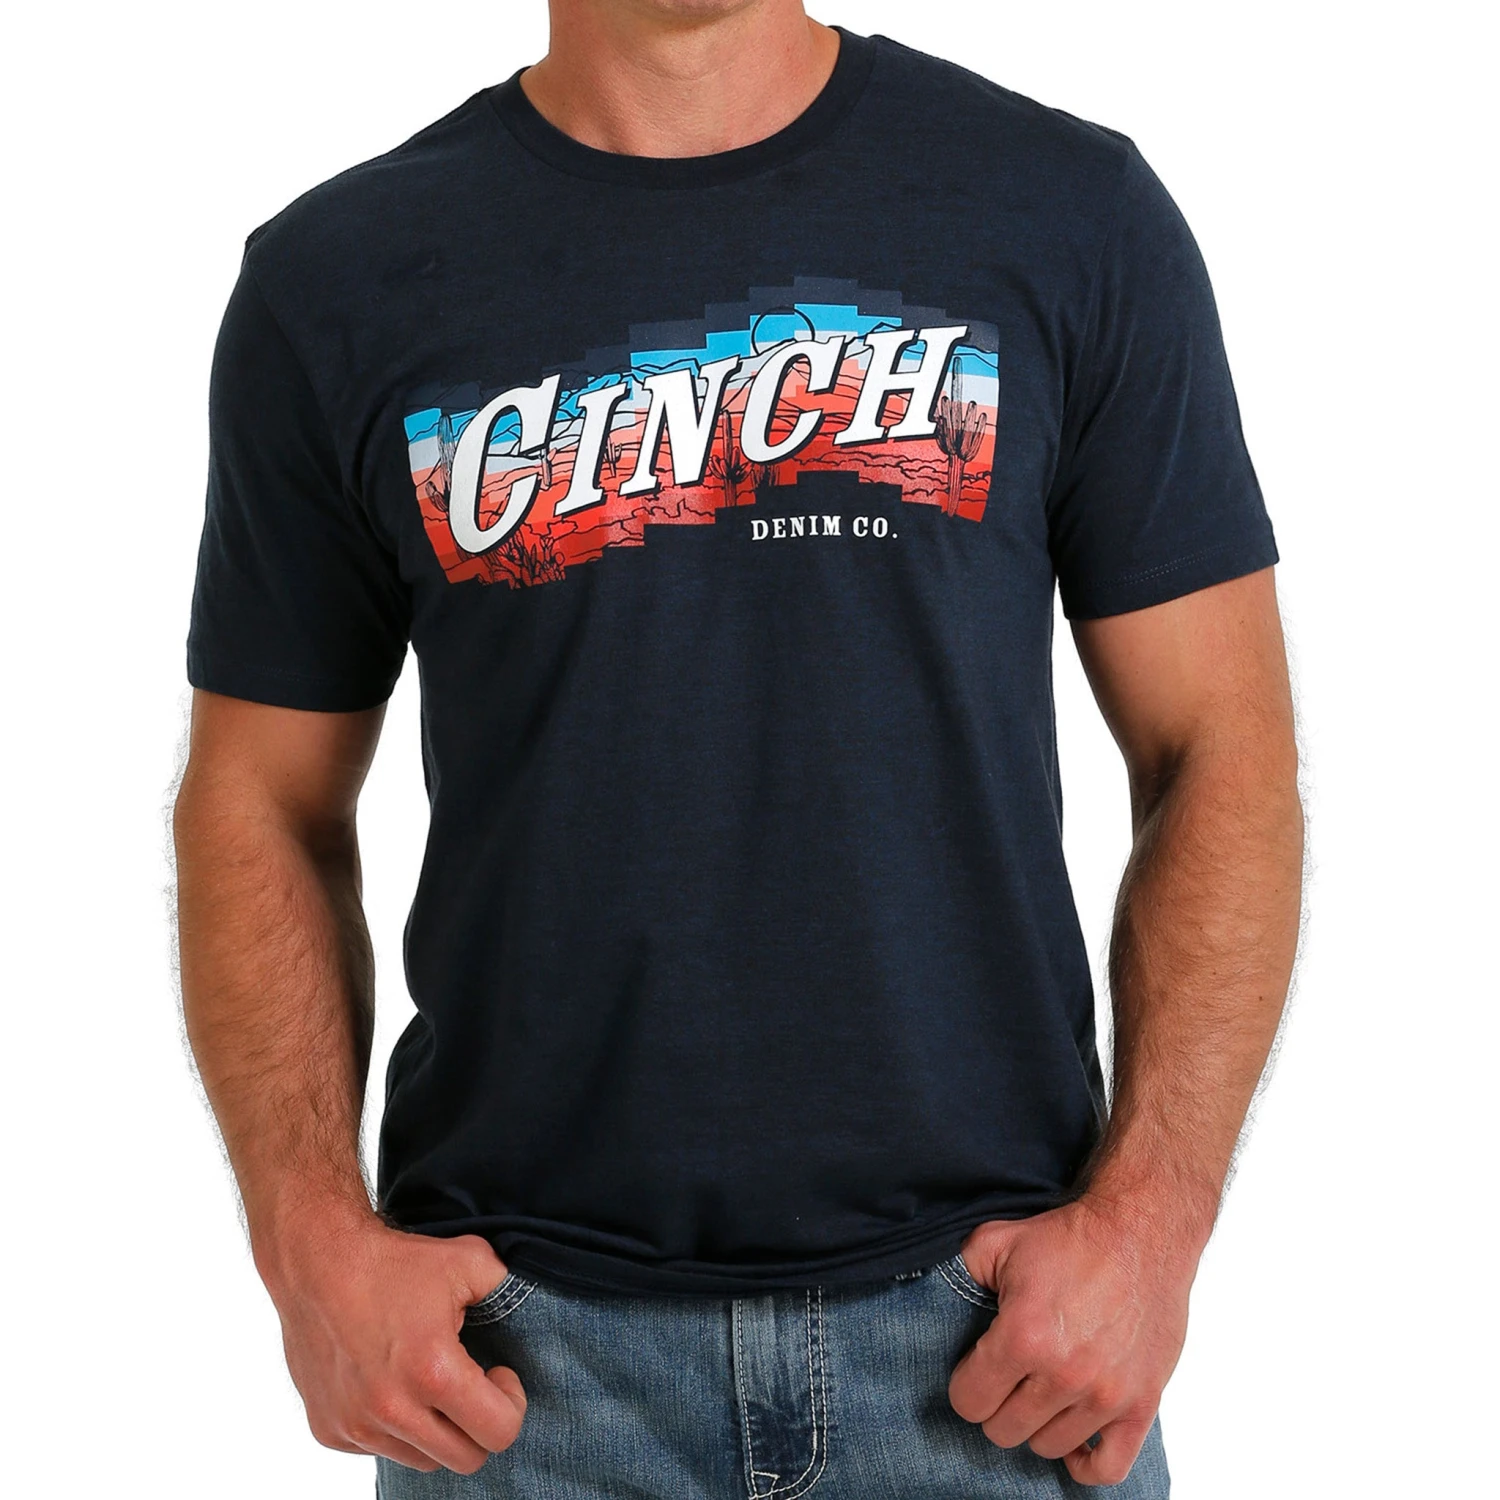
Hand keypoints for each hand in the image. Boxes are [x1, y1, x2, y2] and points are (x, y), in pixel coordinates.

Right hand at [259, 1209, 527, 1472]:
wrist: (317, 1263)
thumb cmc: (393, 1262)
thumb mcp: (468, 1260)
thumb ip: (508, 1288)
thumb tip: (534, 1304)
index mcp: (433, 1373)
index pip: (499, 1432)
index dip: (511, 1403)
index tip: (498, 1373)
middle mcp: (392, 1410)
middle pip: (465, 1458)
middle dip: (479, 1424)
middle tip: (471, 1383)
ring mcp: (356, 1426)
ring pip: (423, 1460)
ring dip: (437, 1430)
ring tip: (431, 1383)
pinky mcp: (330, 1431)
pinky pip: (380, 1449)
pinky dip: (394, 1428)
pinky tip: (393, 1383)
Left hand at [946, 1195, 1196, 1486]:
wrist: (1140, 1231)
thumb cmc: (1068, 1236)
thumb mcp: (997, 1241)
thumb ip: (958, 1273)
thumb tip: (930, 1300)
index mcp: (1023, 1335)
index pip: (969, 1403)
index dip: (965, 1385)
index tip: (976, 1367)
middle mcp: (1063, 1374)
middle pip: (1003, 1431)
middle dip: (997, 1405)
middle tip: (1006, 1376)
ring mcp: (1105, 1394)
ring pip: (1048, 1446)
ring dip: (1037, 1423)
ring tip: (1039, 1390)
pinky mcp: (1141, 1403)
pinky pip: (1108, 1467)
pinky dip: (1085, 1462)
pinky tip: (1071, 1435)